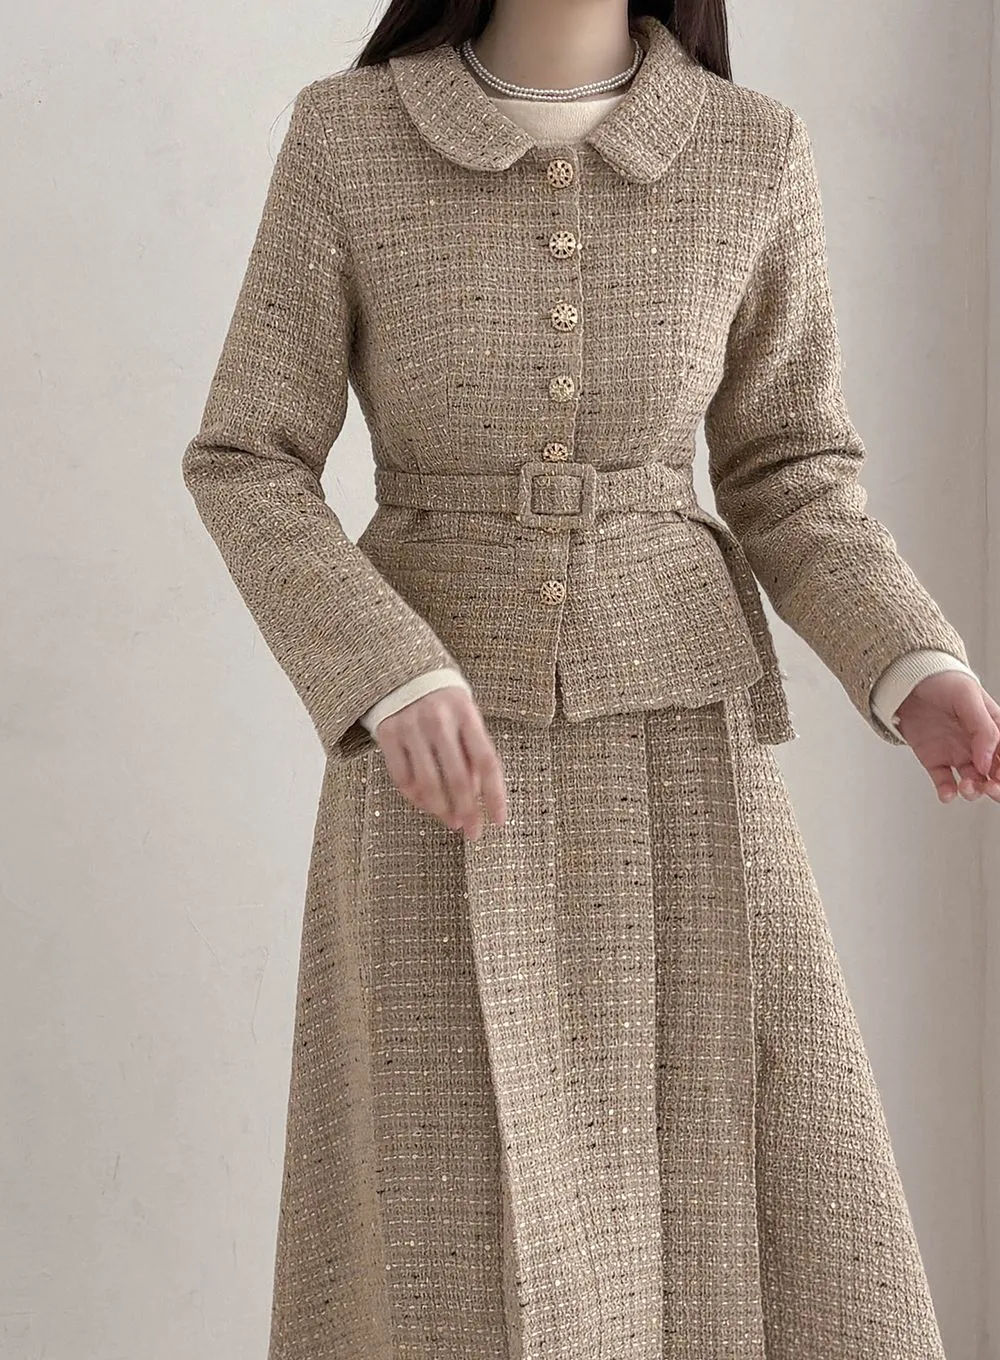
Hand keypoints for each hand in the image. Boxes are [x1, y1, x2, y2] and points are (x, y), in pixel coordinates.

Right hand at [374, 686, 508, 838]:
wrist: (398, 668)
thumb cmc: (441, 699)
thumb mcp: (464, 713)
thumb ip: (472, 748)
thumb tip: (479, 795)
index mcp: (466, 712)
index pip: (487, 761)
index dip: (495, 795)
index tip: (499, 820)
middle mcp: (439, 719)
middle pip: (458, 778)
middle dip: (468, 811)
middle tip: (472, 832)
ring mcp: (411, 726)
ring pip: (428, 783)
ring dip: (441, 809)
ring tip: (450, 821)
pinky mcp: (387, 733)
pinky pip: (402, 777)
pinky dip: (415, 798)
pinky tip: (425, 806)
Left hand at [894, 671, 999, 802]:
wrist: (908, 680)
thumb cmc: (942, 681)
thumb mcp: (967, 696)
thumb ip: (982, 727)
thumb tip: (987, 761)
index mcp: (994, 729)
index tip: (997, 775)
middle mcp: (978, 745)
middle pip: (995, 776)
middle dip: (995, 787)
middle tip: (989, 787)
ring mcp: (957, 754)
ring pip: (973, 783)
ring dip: (973, 791)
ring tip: (965, 786)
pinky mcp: (935, 760)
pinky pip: (944, 782)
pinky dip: (947, 792)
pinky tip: (947, 793)